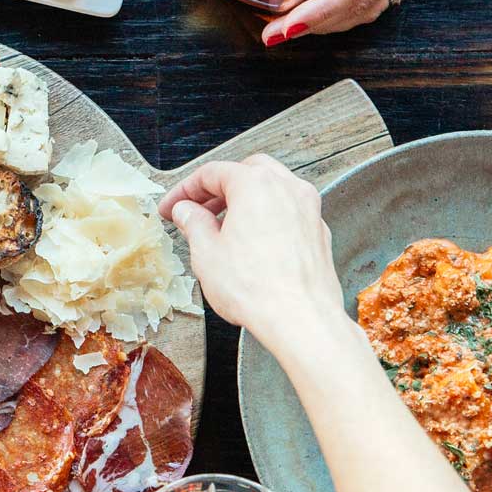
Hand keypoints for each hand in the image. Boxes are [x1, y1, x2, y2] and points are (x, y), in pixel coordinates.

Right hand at [158, 155, 344, 342]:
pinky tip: (252, 241)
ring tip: (224, 226)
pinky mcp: (318, 232)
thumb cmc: (257, 288)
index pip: (212, 173)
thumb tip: (187, 212)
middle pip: (246, 172)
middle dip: (218, 188)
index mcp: (256, 185)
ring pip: (272, 189)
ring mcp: (308, 210)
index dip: (185, 189)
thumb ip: (193, 223)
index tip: (174, 206)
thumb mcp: (206, 253)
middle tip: (197, 210)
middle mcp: (287, 189)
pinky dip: (268, 217)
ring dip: (245, 200)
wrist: (300, 319)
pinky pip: (288, 212)